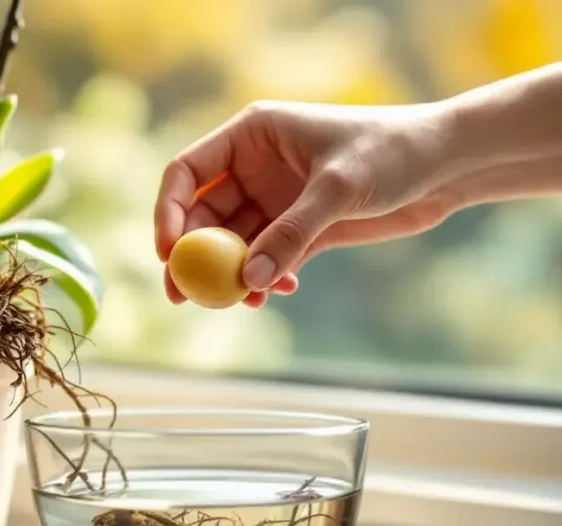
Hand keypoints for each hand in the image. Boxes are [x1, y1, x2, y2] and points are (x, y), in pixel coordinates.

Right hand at [155, 100, 455, 306]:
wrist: (446, 165)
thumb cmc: (393, 152)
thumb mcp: (338, 188)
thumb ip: (291, 234)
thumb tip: (247, 280)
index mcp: (251, 135)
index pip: (186, 172)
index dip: (169, 212)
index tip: (168, 253)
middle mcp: (254, 167)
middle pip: (201, 216)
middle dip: (191, 257)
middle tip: (183, 295)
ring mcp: (274, 200)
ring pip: (231, 245)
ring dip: (228, 275)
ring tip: (237, 301)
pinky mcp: (298, 229)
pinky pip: (264, 260)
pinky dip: (262, 280)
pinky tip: (276, 292)